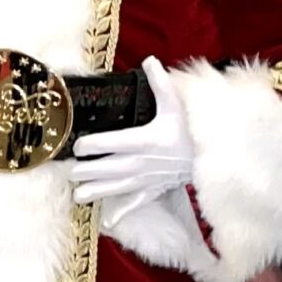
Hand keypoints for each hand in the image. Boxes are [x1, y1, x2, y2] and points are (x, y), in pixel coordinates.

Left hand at [71, 59, 193, 233]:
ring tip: (77, 195)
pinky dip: (121, 213)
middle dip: (87, 170)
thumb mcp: (176, 104)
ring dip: (96, 191)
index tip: (78, 146)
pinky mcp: (153, 190)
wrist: (211, 156)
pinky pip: (135, 203)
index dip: (92, 145)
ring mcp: (146, 179)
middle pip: (107, 168)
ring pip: (116, 188)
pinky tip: (106, 221)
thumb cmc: (190, 129)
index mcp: (144, 140)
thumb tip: (149, 60)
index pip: (111, 143)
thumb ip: (161, 83)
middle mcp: (141, 162)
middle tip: (70, 171)